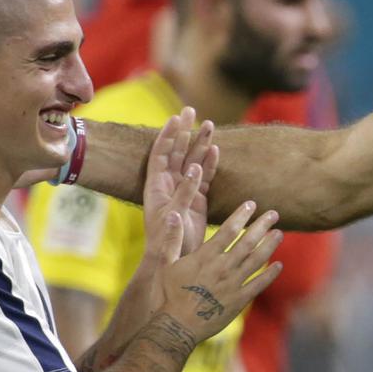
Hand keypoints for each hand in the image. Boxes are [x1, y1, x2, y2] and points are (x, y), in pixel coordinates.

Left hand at [143, 107, 217, 254]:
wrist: (174, 261)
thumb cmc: (166, 242)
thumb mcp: (174, 216)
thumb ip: (184, 192)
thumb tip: (194, 168)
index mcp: (157, 186)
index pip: (161, 153)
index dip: (167, 135)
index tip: (175, 118)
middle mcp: (169, 184)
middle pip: (177, 151)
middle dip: (184, 131)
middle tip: (190, 110)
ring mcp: (184, 190)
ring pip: (192, 161)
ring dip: (200, 144)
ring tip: (209, 124)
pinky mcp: (197, 200)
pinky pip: (205, 176)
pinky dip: (210, 163)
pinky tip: (216, 150)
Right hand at [154, 200, 281, 342]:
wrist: (176, 327)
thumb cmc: (168, 295)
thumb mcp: (165, 264)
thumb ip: (171, 239)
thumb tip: (171, 214)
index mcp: (205, 257)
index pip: (228, 230)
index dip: (241, 215)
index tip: (251, 204)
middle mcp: (222, 267)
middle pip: (247, 241)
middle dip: (261, 225)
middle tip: (274, 213)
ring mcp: (232, 284)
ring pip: (256, 260)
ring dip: (269, 245)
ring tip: (279, 233)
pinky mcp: (238, 301)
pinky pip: (258, 285)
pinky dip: (270, 275)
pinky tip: (279, 265)